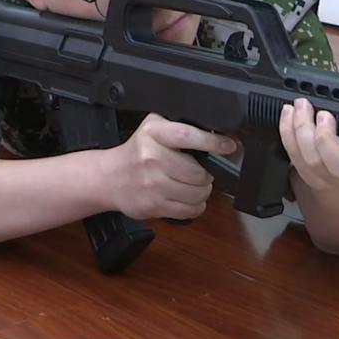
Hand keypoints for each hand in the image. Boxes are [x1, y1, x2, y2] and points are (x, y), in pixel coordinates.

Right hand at [98, 112, 236, 220]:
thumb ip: (178, 127)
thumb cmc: (136, 152)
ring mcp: (152, 184)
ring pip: (196, 193)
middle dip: (207, 174)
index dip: (212, 141)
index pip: (187, 136)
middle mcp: (151, 158)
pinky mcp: (154, 206)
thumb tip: (215, 132)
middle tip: (202, 172)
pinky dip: (195, 206)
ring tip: (194, 185)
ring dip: (202, 191)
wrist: (110, 178)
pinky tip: (187, 198)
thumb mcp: (153, 128)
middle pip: (197, 172)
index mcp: (154, 134)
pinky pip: (189, 210)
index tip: (228, 145)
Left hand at [280, 97, 338, 193]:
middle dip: (319, 135)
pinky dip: (286, 135)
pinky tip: (286, 117)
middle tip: (319, 110)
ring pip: (303, 161)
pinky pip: (291, 158)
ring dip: (295, 131)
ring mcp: (319, 180)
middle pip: (328, 164)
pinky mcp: (302, 175)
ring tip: (296, 107)